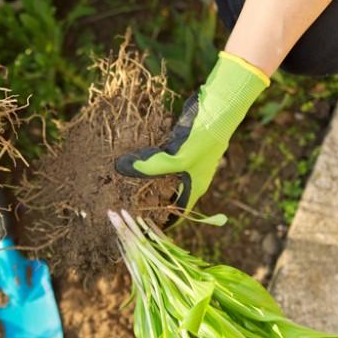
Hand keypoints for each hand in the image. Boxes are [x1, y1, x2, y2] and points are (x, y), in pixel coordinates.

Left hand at [115, 52, 268, 217]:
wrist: (218, 110)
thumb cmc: (202, 140)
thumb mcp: (175, 159)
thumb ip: (148, 167)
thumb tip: (119, 168)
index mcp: (194, 188)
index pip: (178, 213)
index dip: (163, 222)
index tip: (143, 227)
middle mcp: (190, 178)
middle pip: (168, 195)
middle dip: (149, 200)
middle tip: (126, 204)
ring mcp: (186, 161)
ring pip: (162, 176)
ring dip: (146, 179)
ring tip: (123, 185)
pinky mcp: (180, 146)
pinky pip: (161, 158)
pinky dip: (148, 161)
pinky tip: (132, 160)